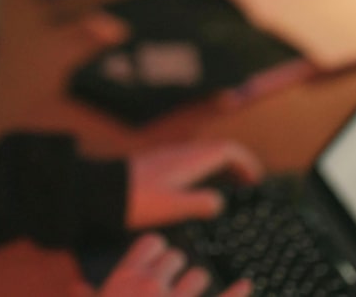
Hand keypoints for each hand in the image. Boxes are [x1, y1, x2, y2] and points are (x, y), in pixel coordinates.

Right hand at [72, 234, 252, 296]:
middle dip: (176, 270)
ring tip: (190, 296)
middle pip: (176, 257)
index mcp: (122, 280)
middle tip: (170, 286)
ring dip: (197, 285)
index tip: (156, 264)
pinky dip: (238, 292)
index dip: (156, 253)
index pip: (151, 243)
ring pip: (199, 276)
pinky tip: (245, 284)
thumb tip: (79, 286)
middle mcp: (150, 286)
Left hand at [127, 139, 263, 228]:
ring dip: (219, 167)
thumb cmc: (135, 200)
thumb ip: (200, 203)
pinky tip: (196, 191)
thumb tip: (219, 202)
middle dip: (236, 164)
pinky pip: (189, 162)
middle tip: (246, 184)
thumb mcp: (173, 206)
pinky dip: (202, 171)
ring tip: (227, 189)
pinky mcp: (157, 165)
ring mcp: (168, 157)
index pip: (228, 150)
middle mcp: (181, 153)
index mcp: (190, 159)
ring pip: (202, 155)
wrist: (100, 191)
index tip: (256, 179)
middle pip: (217, 150)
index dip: (246, 163)